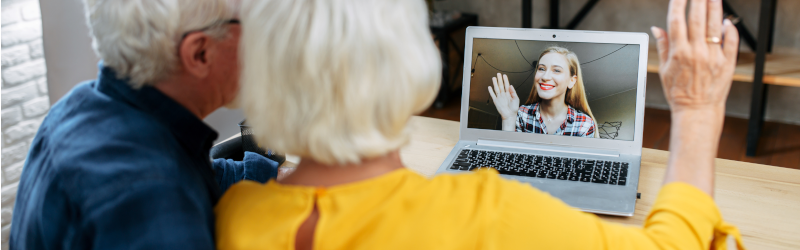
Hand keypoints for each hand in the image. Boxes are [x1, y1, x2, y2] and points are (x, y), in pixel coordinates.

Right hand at [488, 73, 519, 120]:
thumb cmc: (514, 108)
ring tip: (494, 78)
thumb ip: (513, 92)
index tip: (504, 75)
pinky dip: (491, 91)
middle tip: (498, 74)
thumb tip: (510, 85)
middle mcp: (503, 94)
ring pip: (496, 88)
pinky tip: (489, 87)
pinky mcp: (496, 101)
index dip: (505, 80)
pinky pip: (493, 95)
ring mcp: (499, 97)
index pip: (506, 85)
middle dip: (500, 79)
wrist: (509, 115)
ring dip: (495, 83)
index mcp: (509, 94)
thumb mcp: (516, 99)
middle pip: (501, 85)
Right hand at [651, 0, 738, 114]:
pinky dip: (729, 30)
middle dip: (698, 1)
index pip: (677, 21)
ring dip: (715, 8)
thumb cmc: (679, 93)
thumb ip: (663, 46)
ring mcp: (713, 56)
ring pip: (715, 26)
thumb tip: (657, 29)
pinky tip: (727, 21)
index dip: (678, 5)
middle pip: (697, 19)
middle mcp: (696, 52)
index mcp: (679, 53)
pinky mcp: (727, 63)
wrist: (697, 110)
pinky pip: (731, 42)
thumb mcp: (664, 70)